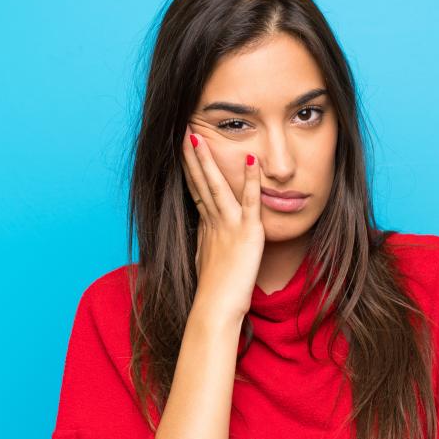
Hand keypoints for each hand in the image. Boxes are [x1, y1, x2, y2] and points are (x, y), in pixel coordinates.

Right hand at [180, 122, 263, 320]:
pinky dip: (251, 180)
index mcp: (206, 227)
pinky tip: (252, 159)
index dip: (191, 168)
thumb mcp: (207, 262)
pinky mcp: (247, 232)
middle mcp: (214, 222)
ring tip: (200, 136)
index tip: (185, 149)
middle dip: (193, 156)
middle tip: (186, 132)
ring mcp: (228, 225)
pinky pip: (249, 201)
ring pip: (216, 186)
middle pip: (200, 182)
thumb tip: (207, 239)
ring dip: (208, 160)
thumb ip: (209, 245)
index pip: (196, 190)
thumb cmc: (214, 292)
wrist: (216, 307)